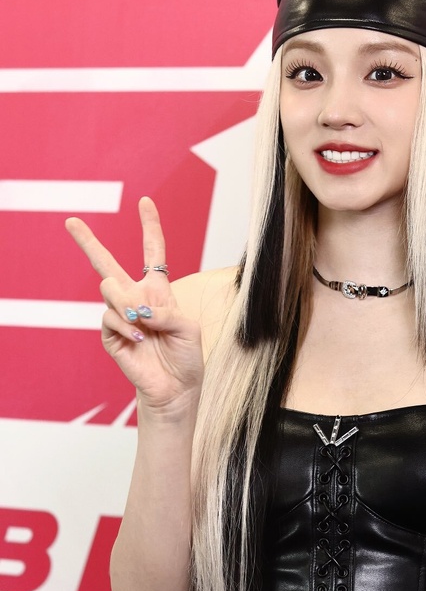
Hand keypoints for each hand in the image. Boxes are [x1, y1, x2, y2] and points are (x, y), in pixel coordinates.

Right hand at [65, 197, 203, 412]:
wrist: (176, 388)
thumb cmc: (186, 357)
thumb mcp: (188, 329)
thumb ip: (167, 312)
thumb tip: (139, 308)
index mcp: (158, 290)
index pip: (152, 253)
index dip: (150, 227)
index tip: (145, 202)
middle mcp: (135, 299)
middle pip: (106, 264)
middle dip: (87, 242)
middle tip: (71, 221)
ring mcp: (120, 316)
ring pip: (109, 290)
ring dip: (128, 304)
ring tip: (144, 324)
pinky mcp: (110, 336)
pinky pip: (109, 318)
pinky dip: (126, 327)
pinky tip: (139, 339)